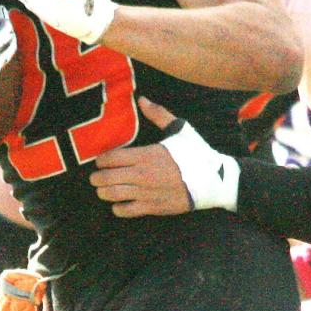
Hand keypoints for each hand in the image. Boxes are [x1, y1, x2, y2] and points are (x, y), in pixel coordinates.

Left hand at [91, 97, 238, 215]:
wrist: (214, 181)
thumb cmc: (197, 154)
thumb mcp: (180, 130)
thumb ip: (158, 114)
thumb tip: (142, 99)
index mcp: (146, 155)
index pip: (111, 158)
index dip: (101, 160)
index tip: (101, 161)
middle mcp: (142, 174)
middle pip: (106, 178)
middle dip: (96, 178)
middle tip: (96, 177)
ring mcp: (146, 193)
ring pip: (112, 195)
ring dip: (103, 192)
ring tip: (103, 190)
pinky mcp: (153, 207)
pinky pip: (126, 211)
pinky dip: (117, 208)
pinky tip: (119, 203)